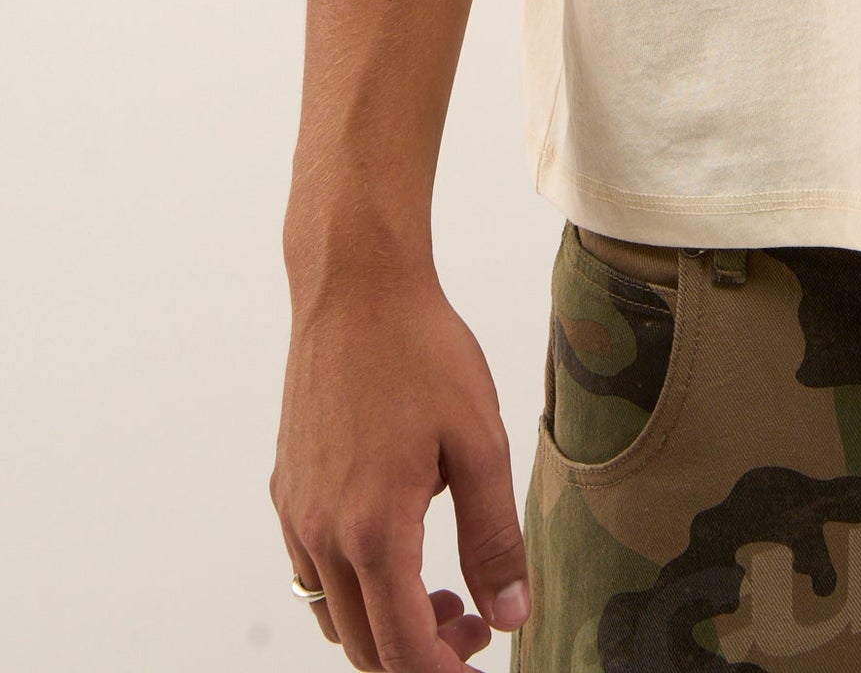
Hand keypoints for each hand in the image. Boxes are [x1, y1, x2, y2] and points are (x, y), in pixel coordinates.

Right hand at [273, 256, 530, 671]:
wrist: (355, 289)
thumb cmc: (420, 352)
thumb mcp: (479, 442)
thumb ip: (494, 537)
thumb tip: (509, 614)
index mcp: (373, 530)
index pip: (403, 650)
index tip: (480, 662)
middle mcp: (322, 534)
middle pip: (364, 646)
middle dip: (420, 655)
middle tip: (474, 623)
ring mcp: (297, 513)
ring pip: (333, 615)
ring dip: (384, 625)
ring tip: (440, 590)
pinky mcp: (287, 489)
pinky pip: (312, 571)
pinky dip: (354, 588)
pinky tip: (396, 543)